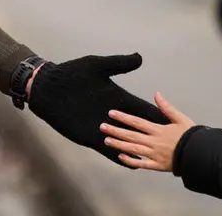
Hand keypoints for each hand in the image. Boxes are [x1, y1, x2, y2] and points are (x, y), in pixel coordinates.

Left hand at [27, 53, 169, 166]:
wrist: (48, 87)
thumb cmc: (71, 73)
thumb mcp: (96, 66)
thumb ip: (118, 63)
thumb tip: (140, 57)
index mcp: (117, 97)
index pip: (142, 109)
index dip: (156, 116)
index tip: (174, 124)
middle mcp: (112, 114)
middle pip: (136, 127)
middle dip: (152, 136)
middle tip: (171, 147)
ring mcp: (101, 126)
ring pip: (123, 140)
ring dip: (136, 149)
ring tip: (155, 160)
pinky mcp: (88, 136)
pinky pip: (106, 149)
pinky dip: (117, 156)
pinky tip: (129, 163)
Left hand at [100, 92, 195, 171]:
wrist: (202, 155)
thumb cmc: (192, 137)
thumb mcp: (181, 118)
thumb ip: (167, 107)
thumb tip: (157, 94)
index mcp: (158, 130)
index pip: (137, 122)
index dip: (123, 117)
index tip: (111, 113)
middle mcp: (153, 142)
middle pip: (131, 135)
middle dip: (115, 130)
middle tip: (102, 127)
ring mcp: (154, 155)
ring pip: (133, 149)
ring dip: (119, 144)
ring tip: (106, 140)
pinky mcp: (158, 166)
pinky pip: (142, 164)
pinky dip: (131, 161)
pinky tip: (120, 157)